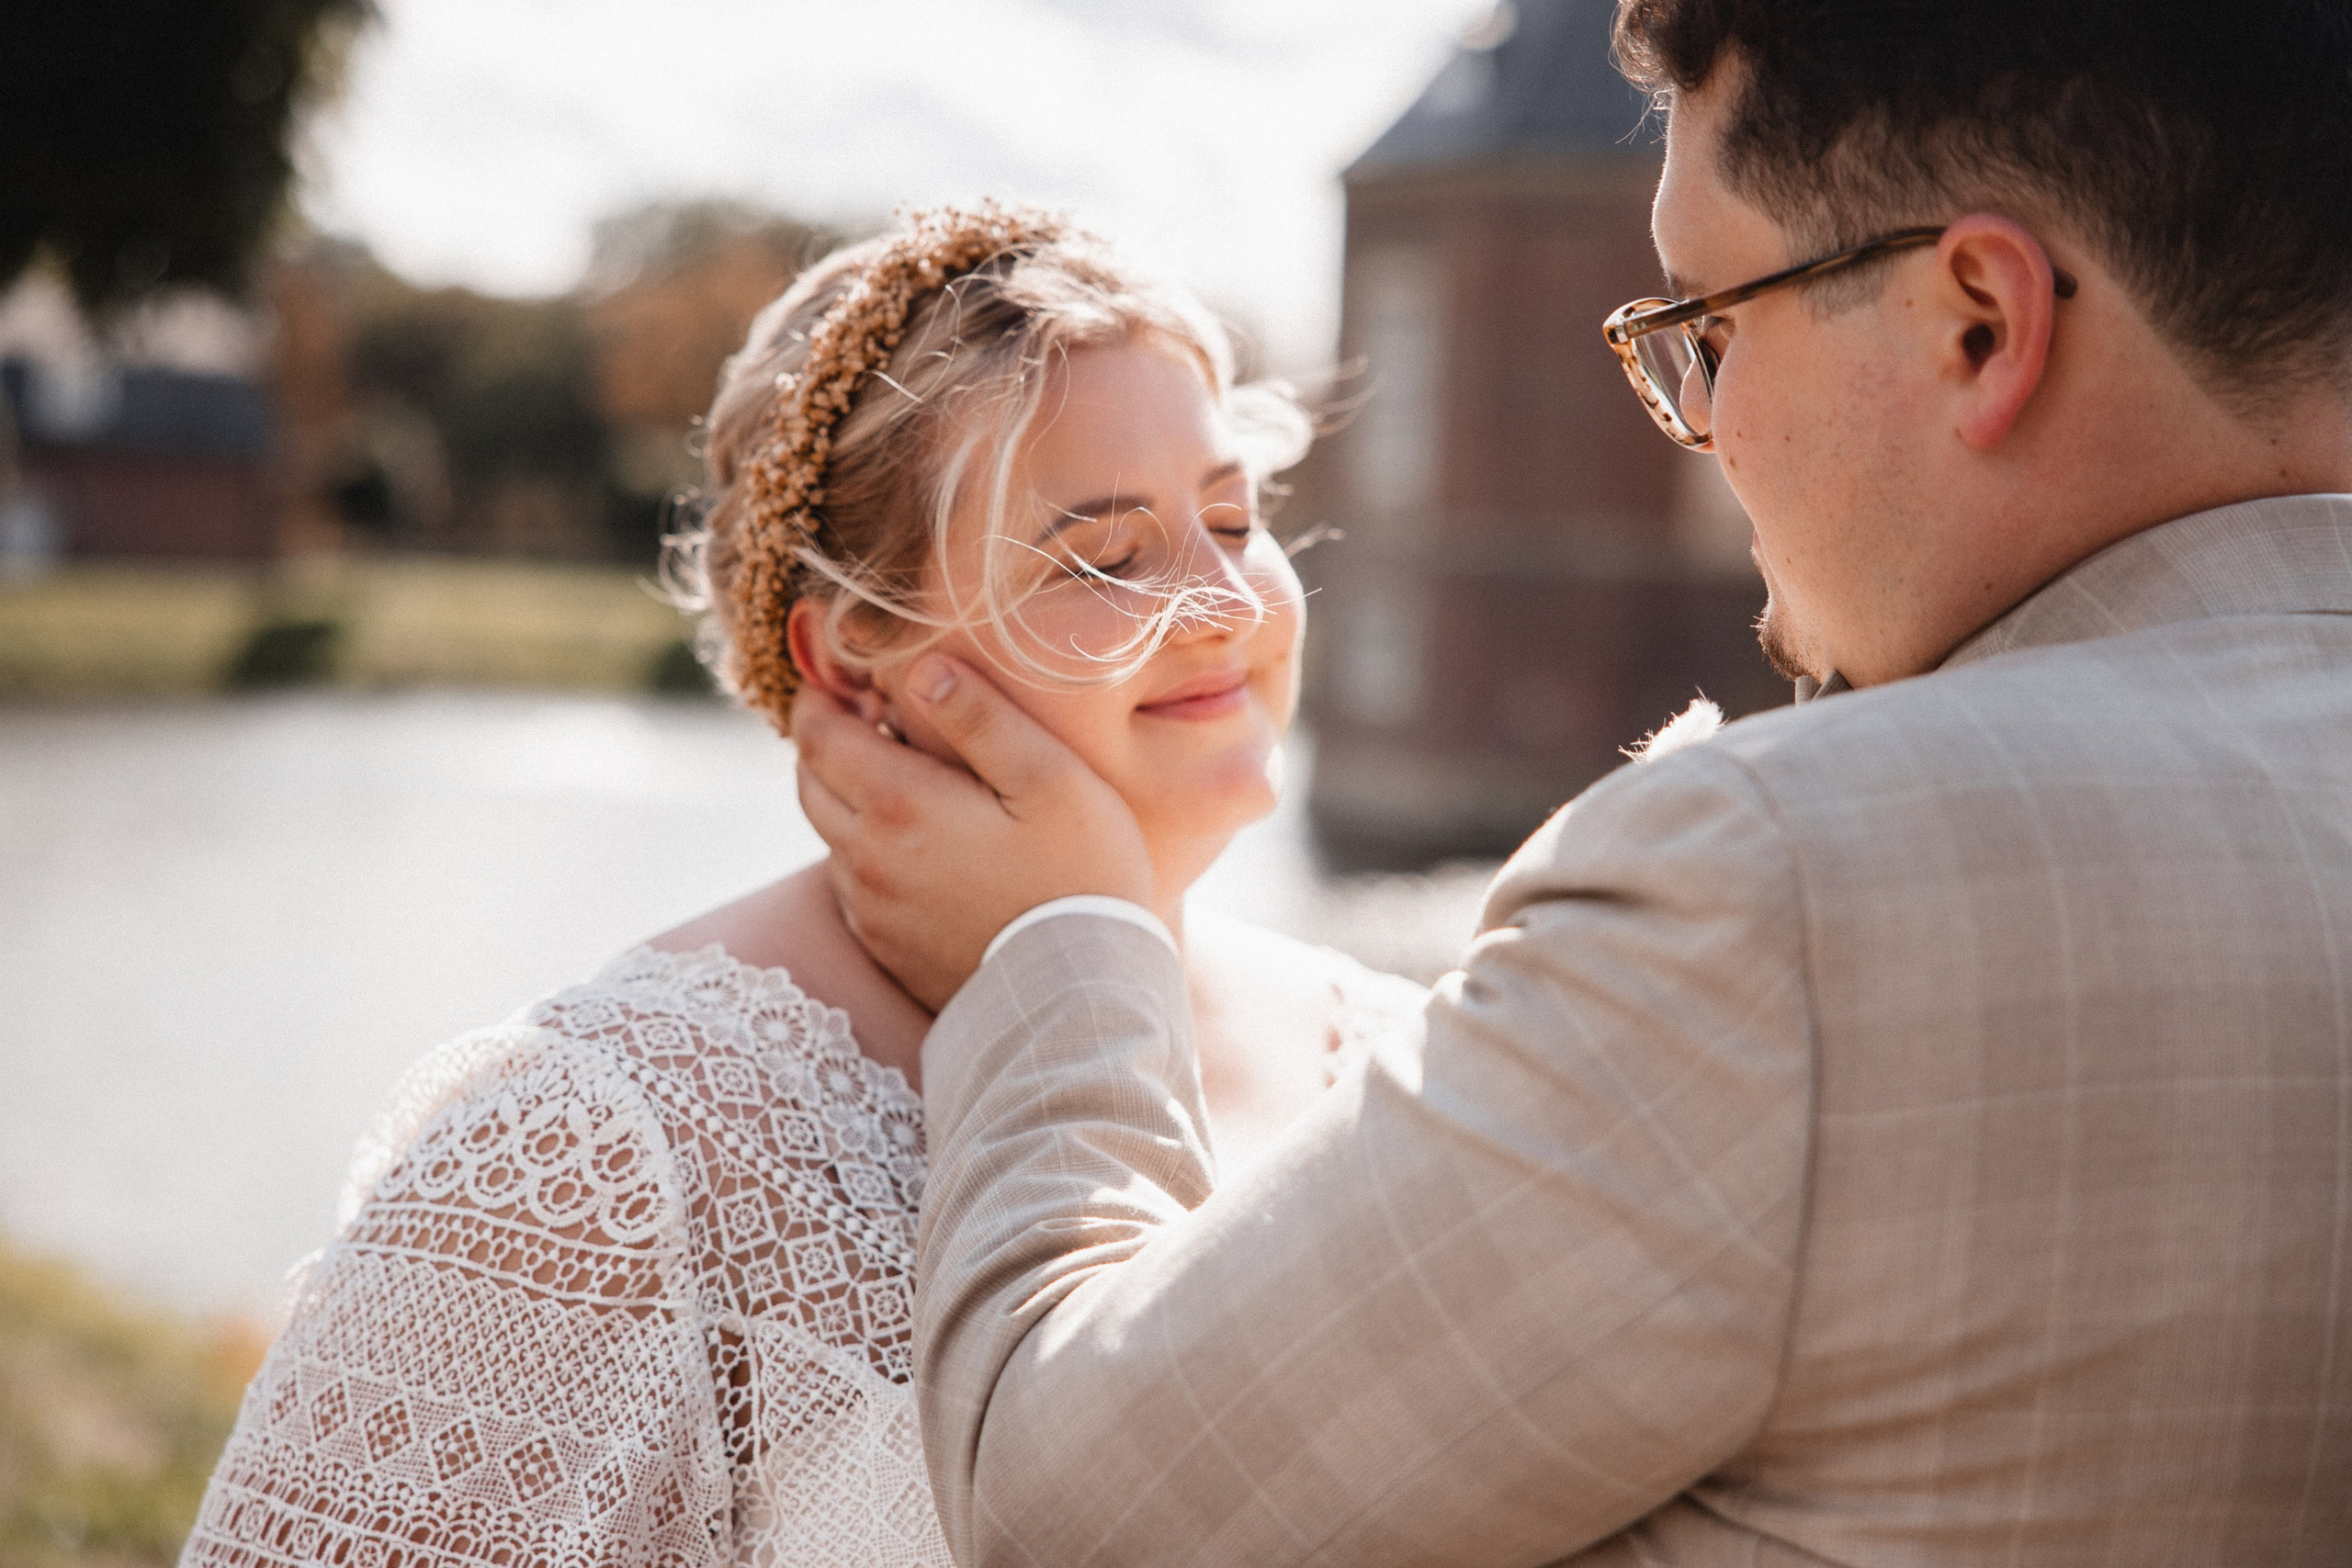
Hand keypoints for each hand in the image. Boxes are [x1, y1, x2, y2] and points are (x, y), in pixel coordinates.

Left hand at [792, 655, 1154, 1010]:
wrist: (1080, 1000)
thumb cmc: (1080, 877)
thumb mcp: (1051, 779)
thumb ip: (983, 717)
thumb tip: (922, 668)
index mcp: (897, 805)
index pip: (817, 736)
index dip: (819, 698)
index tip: (840, 679)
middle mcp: (865, 859)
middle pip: (810, 783)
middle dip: (827, 743)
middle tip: (870, 720)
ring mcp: (871, 911)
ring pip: (831, 834)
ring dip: (849, 799)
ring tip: (904, 781)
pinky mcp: (886, 949)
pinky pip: (854, 885)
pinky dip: (868, 852)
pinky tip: (921, 847)